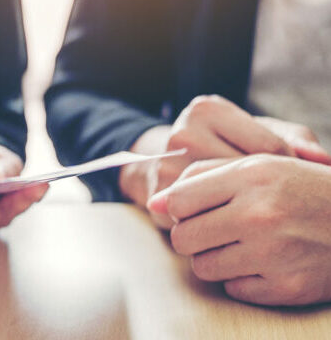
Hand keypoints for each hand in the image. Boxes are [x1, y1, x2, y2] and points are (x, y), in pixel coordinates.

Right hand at [120, 95, 328, 227]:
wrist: (161, 165)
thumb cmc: (221, 147)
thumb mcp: (253, 132)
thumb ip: (293, 140)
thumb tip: (324, 161)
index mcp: (207, 110)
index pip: (268, 148)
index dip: (287, 172)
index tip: (288, 184)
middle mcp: (183, 134)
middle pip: (246, 177)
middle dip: (267, 195)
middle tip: (278, 206)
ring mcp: (166, 167)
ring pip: (225, 203)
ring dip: (245, 215)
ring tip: (259, 218)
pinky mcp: (158, 200)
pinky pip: (203, 223)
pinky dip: (223, 229)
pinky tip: (235, 228)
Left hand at [148, 155, 330, 305]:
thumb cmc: (299, 188)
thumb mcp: (257, 165)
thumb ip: (202, 176)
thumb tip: (155, 201)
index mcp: (251, 177)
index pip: (178, 200)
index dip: (178, 206)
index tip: (192, 208)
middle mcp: (261, 215)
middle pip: (183, 237)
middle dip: (190, 234)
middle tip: (212, 229)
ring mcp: (273, 254)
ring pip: (202, 267)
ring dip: (213, 257)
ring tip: (238, 243)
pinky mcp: (286, 287)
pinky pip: (233, 289)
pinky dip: (242, 279)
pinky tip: (262, 261)